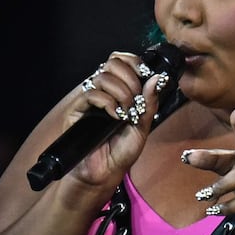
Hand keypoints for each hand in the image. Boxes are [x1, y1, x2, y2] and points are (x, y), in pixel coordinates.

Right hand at [67, 51, 163, 188]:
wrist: (103, 173)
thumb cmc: (121, 151)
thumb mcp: (143, 126)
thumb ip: (150, 102)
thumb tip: (156, 78)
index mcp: (120, 91)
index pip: (124, 61)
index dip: (135, 62)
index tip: (146, 75)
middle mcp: (105, 91)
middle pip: (113, 62)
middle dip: (130, 77)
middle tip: (136, 98)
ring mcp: (90, 100)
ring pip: (103, 76)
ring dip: (121, 91)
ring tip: (127, 111)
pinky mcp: (77, 110)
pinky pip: (91, 93)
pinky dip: (107, 102)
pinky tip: (116, 116)